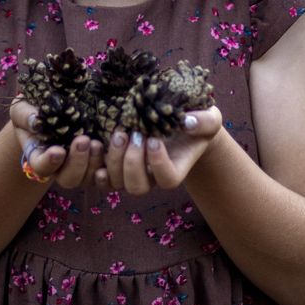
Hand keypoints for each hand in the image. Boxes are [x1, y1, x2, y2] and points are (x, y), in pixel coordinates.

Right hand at [9, 97, 103, 188]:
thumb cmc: (34, 108)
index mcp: (40, 156)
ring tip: (98, 142)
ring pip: (89, 179)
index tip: (58, 151)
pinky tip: (114, 149)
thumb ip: (25, 115)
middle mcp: (61, 167)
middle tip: (83, 140)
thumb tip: (36, 120)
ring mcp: (82, 167)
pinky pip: (108, 176)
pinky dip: (112, 167)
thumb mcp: (23, 108)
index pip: (42, 167)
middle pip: (69, 179)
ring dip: (94, 162)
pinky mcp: (100, 162)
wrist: (57, 105)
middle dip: (77, 163)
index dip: (50, 163)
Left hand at [96, 106, 222, 194]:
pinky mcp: (117, 163)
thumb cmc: (197, 121)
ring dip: (114, 160)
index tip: (154, 139)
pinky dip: (95, 166)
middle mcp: (153, 175)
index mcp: (176, 167)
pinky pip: (102, 177)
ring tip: (120, 134)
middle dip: (132, 162)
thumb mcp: (209, 117)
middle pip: (137, 186)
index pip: (167, 179)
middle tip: (135, 135)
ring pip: (117, 182)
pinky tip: (96, 147)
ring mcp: (133, 171)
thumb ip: (205, 121)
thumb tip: (188, 122)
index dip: (158, 164)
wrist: (178, 121)